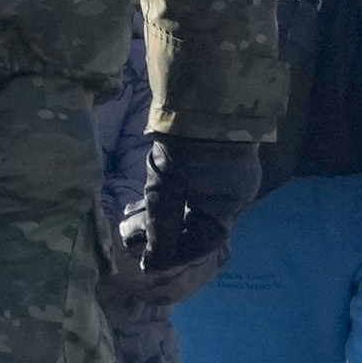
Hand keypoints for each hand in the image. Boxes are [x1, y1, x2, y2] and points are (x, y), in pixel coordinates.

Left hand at [123, 134, 262, 272]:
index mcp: (228, 207)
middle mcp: (232, 196)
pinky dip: (168, 199)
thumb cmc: (186, 149)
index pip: (202, 244)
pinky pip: (191, 190)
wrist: (204, 97)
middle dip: (162, 235)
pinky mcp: (214, 161)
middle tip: (132, 242)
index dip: (175, 255)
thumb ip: (161, 228)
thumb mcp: (166, 190)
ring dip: (160, 217)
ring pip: (189, 206)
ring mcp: (225, 177)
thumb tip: (153, 265)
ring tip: (129, 222)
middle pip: (194, 225)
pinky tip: (142, 203)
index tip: (148, 262)